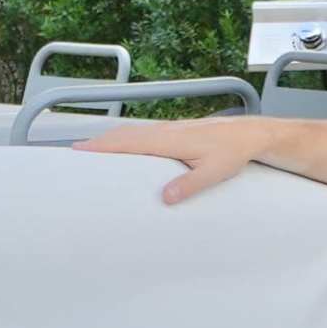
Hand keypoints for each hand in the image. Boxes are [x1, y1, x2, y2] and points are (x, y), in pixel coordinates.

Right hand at [74, 115, 270, 202]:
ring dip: (112, 140)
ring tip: (92, 151)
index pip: (129, 142)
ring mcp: (170, 130)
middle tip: (75, 152)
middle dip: (100, 142)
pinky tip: (124, 148)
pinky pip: (144, 135)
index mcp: (170, 139)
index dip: (104, 145)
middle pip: (125, 135)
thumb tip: (165, 197)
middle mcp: (166, 131)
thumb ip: (190, 184)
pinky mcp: (176, 132)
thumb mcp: (215, 172)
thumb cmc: (233, 152)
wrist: (251, 134)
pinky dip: (127, 139)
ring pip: (134, 133)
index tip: (81, 150)